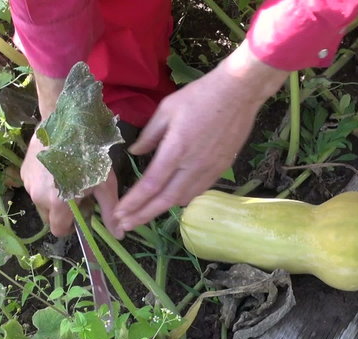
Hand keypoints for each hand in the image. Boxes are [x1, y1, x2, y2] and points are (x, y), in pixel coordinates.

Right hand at [21, 134, 121, 237]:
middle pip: (50, 217)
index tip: (81, 214)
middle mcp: (38, 197)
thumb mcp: (105, 184)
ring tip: (69, 178)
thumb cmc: (90, 155)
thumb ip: (110, 211)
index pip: (58, 230)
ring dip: (54, 197)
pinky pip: (35, 187)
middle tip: (79, 194)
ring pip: (42, 202)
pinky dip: (45, 184)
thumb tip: (119, 235)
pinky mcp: (23, 172)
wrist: (65, 125)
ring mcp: (28, 184)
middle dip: (63, 212)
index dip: (71, 227)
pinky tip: (57, 168)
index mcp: (58, 204)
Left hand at [114, 41, 288, 230]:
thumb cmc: (199, 96)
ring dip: (162, 209)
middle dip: (143, 215)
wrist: (238, 93)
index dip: (133, 203)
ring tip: (145, 214)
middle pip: (166, 200)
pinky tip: (172, 198)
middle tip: (125, 226)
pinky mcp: (222, 168)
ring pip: (183, 198)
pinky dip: (181, 198)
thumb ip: (149, 135)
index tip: (119, 214)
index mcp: (176, 150)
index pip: (150, 185)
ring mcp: (210, 170)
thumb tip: (136, 153)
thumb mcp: (166, 109)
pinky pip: (198, 190)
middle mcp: (193, 166)